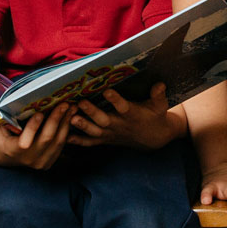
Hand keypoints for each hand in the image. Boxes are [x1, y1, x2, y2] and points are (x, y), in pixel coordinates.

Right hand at [0, 103, 74, 169]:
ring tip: (71, 106)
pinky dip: (67, 130)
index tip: (39, 113)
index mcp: (12, 152)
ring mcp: (40, 163)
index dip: (33, 129)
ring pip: (57, 142)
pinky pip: (62, 145)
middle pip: (46, 140)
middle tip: (63, 103)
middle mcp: (28, 160)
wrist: (4, 159)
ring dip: (66, 123)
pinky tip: (72, 115)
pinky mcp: (50, 161)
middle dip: (56, 121)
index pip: (24, 143)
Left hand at [69, 84, 184, 149]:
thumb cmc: (155, 116)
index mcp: (132, 114)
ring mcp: (111, 134)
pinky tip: (65, 137)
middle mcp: (119, 125)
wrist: (153, 138)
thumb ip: (159, 95)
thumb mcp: (161, 106)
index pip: (124, 107)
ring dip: (82, 125)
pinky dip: (78, 141)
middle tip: (80, 103)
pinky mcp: (106, 139)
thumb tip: (160, 84)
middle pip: (104, 120)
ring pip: (95, 132)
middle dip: (92, 112)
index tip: (107, 90)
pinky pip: (91, 142)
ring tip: (70, 118)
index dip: (116, 100)